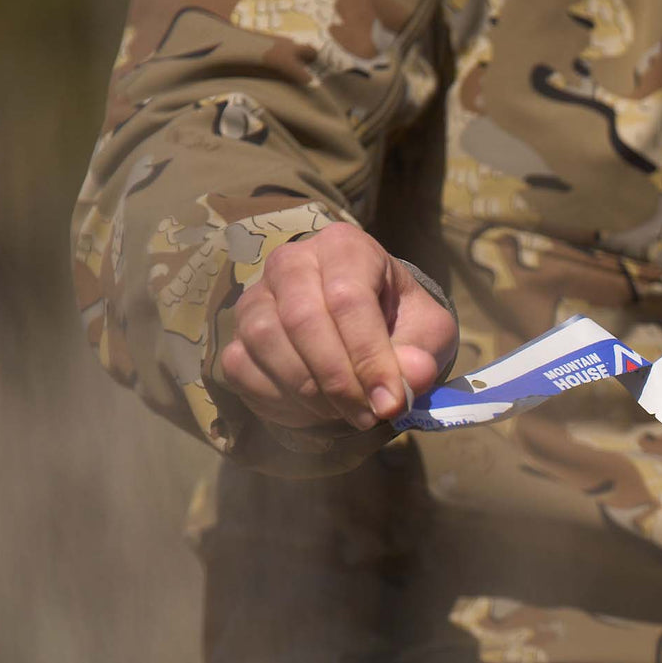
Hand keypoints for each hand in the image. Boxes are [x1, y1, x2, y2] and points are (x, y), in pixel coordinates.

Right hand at [220, 223, 456, 430]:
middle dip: (338, 380)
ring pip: (266, 342)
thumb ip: (422, 353)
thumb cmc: (399, 324)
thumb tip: (414, 376)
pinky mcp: (234, 334)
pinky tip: (313, 408)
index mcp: (345, 247)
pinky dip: (278, 400)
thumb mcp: (427, 335)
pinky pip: (242, 368)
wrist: (363, 333)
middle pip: (302, 320)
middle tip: (367, 415)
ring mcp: (255, 297)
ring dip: (308, 391)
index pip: (349, 298)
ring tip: (345, 411)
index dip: (369, 357)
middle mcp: (291, 261)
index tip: (390, 402)